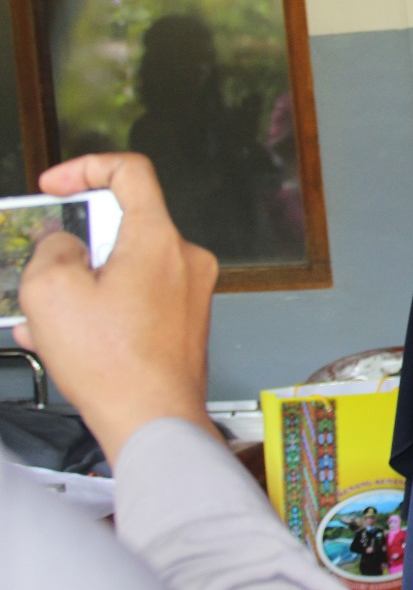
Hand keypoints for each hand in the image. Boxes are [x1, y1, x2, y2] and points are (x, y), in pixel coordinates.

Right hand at [13, 153, 218, 465]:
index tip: (57, 186)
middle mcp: (185, 259)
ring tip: (47, 315)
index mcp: (159, 239)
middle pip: (125, 225)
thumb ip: (52, 249)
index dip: (86, 168)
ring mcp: (191, 291)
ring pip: (126, 267)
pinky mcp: (186, 320)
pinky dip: (104, 307)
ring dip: (84, 284)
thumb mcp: (50, 293)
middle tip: (45, 267)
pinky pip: (139, 297)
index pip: (131, 172)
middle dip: (76, 245)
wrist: (153, 420)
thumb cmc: (114, 365)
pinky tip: (69, 336)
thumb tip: (63, 241)